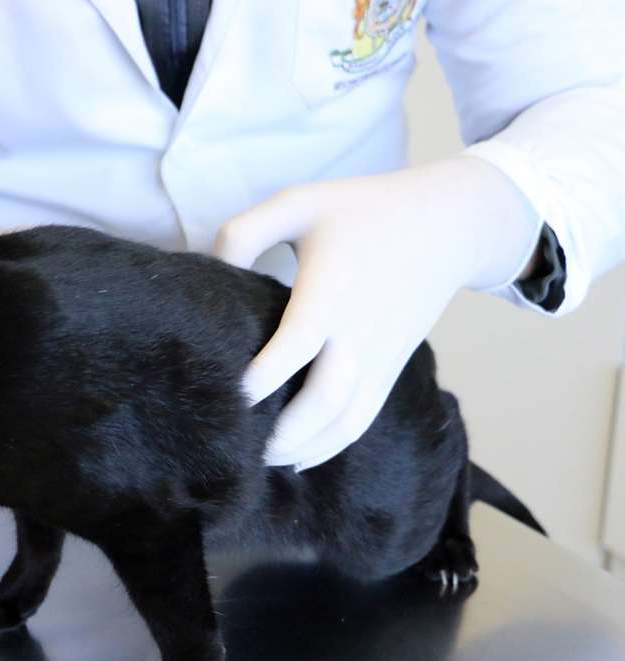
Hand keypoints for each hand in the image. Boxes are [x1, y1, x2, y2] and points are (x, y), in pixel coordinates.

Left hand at [215, 158, 538, 470]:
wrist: (448, 225)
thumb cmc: (363, 210)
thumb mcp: (299, 202)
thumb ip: (244, 232)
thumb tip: (214, 274)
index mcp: (332, 294)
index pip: (294, 347)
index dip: (259, 378)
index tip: (226, 393)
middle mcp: (359, 335)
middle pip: (324, 400)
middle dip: (280, 431)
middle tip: (237, 439)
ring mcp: (380, 358)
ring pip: (345, 423)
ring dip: (303, 448)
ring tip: (262, 456)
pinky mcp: (390, 369)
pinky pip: (361, 421)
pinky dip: (330, 446)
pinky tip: (298, 457)